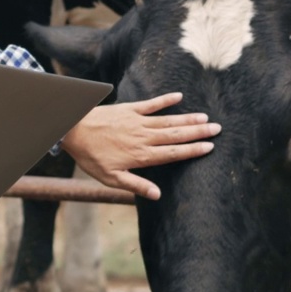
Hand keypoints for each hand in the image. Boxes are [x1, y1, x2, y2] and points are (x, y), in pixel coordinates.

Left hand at [60, 92, 219, 200]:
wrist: (72, 130)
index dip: (192, 150)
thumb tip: (158, 195)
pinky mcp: (129, 109)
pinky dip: (165, 100)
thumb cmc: (91, 156)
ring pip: (168, 120)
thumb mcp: (111, 178)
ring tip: (205, 117)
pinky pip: (150, 104)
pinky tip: (178, 96)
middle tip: (217, 129)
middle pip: (176, 135)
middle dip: (197, 132)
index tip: (210, 147)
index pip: (173, 153)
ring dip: (187, 118)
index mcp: (141, 155)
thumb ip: (135, 185)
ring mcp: (137, 121)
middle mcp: (143, 137)